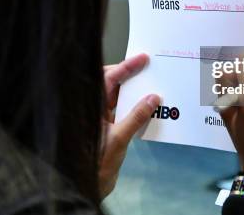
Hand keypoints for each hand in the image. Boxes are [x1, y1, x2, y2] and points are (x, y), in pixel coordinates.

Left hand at [99, 54, 159, 197]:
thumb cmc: (97, 163)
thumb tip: (153, 99)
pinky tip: (147, 103)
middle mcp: (93, 107)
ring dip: (132, 89)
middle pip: (110, 82)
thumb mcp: (119, 139)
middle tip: (146, 65)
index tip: (141, 58)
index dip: (125, 67)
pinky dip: (133, 104)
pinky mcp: (107, 125)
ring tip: (149, 80)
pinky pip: (121, 108)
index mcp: (90, 106)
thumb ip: (136, 117)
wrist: (90, 184)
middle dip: (128, 73)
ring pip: (116, 94)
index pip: (107, 79)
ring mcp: (100, 116)